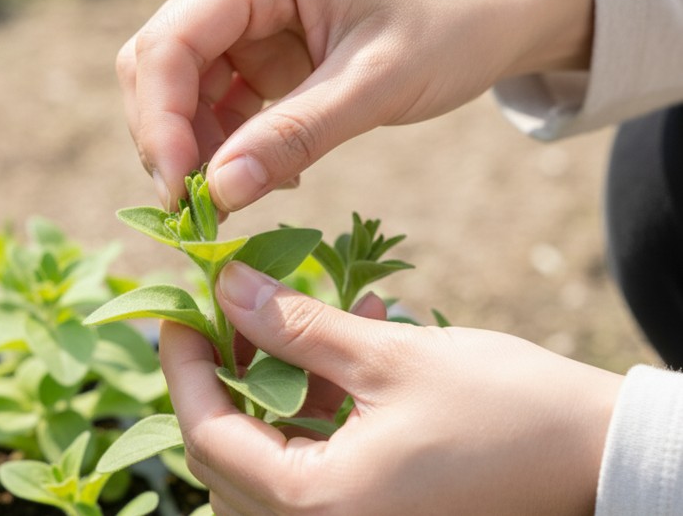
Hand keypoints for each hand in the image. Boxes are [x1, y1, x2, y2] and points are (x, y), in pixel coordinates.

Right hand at [118, 0, 592, 210]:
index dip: (160, 120)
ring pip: (185, 88)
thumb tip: (218, 194)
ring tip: (236, 199)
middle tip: (201, 207)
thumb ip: (293, 137)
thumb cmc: (453, 26)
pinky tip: (265, 175)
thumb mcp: (375, 85)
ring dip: (199, 148)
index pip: (170, 41)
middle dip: (171, 137)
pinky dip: (231, 145)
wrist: (501, 9)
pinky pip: (223, 101)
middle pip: (162, 63)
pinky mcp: (267, 49)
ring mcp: (252, 15)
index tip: (180, 193)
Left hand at [159, 262, 620, 514]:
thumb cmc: (504, 411)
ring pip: (268, 463)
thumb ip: (295, 325)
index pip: (208, 436)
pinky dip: (313, 412)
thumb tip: (227, 285)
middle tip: (227, 314)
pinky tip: (340, 353)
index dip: (185, 368)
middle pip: (228, 458)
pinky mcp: (374, 515)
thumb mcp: (387, 358)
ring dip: (271, 392)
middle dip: (221, 379)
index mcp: (318, 509)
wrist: (599, 459)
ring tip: (295, 325)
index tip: (179, 312)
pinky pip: (314, 468)